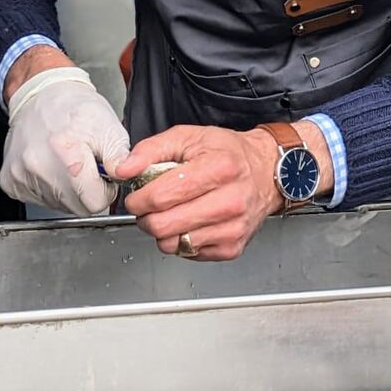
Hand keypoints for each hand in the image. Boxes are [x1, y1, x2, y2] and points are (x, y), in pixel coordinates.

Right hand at [0, 66, 128, 215]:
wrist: (41, 94)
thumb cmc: (75, 108)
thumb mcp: (109, 127)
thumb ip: (121, 159)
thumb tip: (126, 178)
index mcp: (67, 153)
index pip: (94, 203)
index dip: (104, 191)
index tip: (102, 177)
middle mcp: (39, 166)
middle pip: (75, 207)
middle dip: (86, 192)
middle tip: (85, 167)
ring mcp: (22, 175)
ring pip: (56, 205)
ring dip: (66, 190)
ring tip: (66, 163)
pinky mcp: (10, 180)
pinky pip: (37, 199)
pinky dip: (47, 188)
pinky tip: (50, 166)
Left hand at [116, 125, 284, 261]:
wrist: (266, 172)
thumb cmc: (228, 153)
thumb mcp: (189, 137)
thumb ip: (150, 150)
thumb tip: (125, 169)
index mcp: (219, 168)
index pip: (162, 196)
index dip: (138, 198)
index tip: (136, 196)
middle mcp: (230, 200)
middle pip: (164, 225)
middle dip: (146, 217)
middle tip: (150, 207)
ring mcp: (233, 228)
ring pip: (173, 244)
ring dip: (162, 231)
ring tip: (171, 213)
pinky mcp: (232, 247)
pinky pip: (188, 253)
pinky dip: (181, 240)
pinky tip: (189, 222)